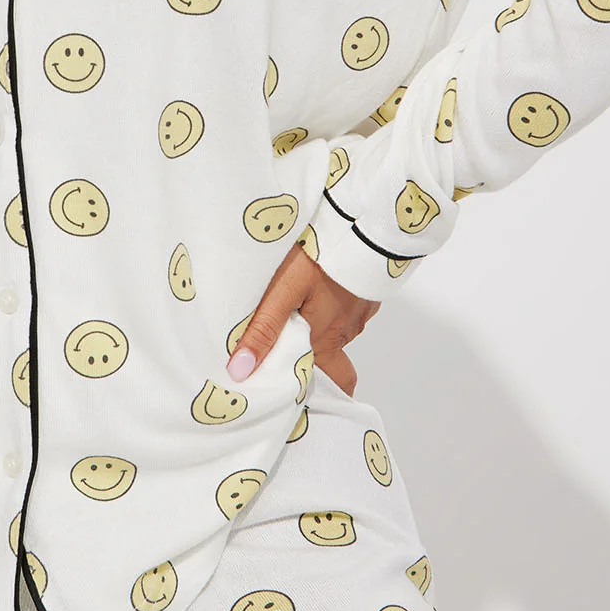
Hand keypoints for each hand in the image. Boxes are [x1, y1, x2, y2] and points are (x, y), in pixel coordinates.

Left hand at [225, 241, 380, 394]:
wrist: (363, 218)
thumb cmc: (321, 252)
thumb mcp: (284, 289)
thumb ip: (264, 328)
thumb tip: (240, 371)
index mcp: (325, 337)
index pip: (318, 378)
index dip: (303, 386)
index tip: (285, 392)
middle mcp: (347, 330)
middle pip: (329, 358)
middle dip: (311, 360)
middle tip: (288, 354)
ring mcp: (362, 310)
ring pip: (335, 330)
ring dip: (316, 326)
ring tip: (292, 311)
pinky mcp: (369, 289)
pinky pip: (347, 308)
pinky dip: (331, 305)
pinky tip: (317, 287)